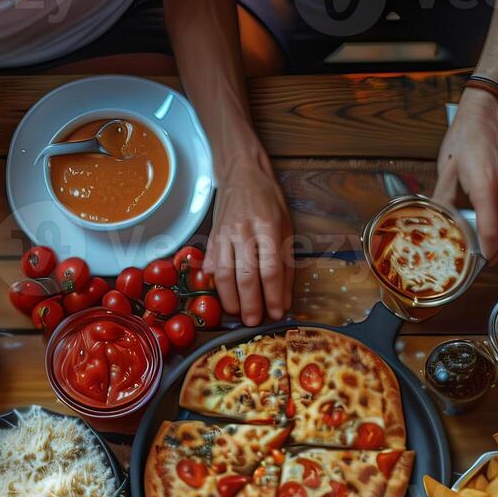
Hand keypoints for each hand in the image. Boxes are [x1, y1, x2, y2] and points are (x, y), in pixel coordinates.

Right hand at [206, 160, 293, 325]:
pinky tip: (224, 296)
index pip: (270, 269)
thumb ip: (286, 264)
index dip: (273, 295)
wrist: (241, 175)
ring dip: (231, 300)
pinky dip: (216, 286)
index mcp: (267, 227)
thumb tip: (284, 299)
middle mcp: (243, 231)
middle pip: (246, 276)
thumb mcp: (286, 228)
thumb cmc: (268, 203)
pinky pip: (212, 267)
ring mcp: (224, 234)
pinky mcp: (211, 238)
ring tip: (239, 314)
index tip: (276, 312)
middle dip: (251, 304)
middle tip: (255, 321)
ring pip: (224, 275)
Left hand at [432, 89, 497, 262]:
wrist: (486, 112)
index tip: (477, 260)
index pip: (491, 229)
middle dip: (491, 247)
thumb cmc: (465, 136)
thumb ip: (443, 200)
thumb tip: (439, 223)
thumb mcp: (446, 170)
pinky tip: (485, 218)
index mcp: (485, 186)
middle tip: (473, 253)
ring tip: (478, 238)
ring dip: (496, 234)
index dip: (486, 250)